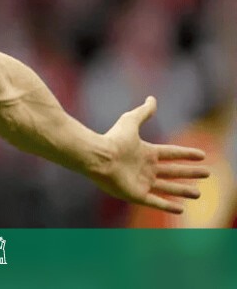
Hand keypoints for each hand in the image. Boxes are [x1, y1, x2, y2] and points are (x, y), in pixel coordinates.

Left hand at [91, 96, 209, 213]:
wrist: (98, 156)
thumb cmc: (113, 139)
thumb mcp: (130, 121)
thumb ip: (143, 112)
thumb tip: (152, 98)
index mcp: (146, 152)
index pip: (172, 153)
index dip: (186, 154)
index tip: (202, 155)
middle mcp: (145, 168)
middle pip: (173, 171)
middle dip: (190, 173)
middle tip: (207, 174)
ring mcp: (141, 182)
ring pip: (168, 188)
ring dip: (183, 190)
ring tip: (198, 194)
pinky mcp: (136, 195)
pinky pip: (156, 202)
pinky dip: (168, 205)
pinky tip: (181, 208)